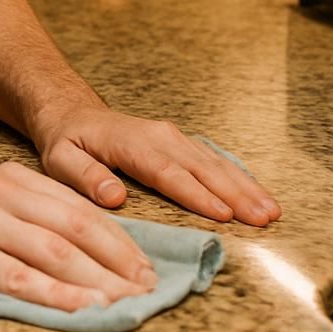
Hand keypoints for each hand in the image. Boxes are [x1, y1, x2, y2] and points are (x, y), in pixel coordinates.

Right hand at [0, 162, 158, 311]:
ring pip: (50, 253)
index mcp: (11, 178)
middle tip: (146, 288)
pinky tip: (79, 308)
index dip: (119, 239)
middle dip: (117, 261)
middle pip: (73, 228)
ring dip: (94, 281)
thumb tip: (96, 244)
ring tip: (123, 303)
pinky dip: (53, 295)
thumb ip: (34, 212)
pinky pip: (17, 279)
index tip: (146, 266)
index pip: (79, 208)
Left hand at [36, 105, 281, 226]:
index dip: (196, 194)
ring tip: (272, 211)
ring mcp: (174, 138)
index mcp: (131, 143)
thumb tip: (113, 197)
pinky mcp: (181, 143)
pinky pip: (214, 160)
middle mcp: (159, 137)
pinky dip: (238, 177)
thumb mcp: (60, 159)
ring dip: (245, 186)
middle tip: (264, 218)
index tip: (224, 215)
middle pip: (202, 167)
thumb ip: (85, 177)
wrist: (73, 113)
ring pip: (215, 163)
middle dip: (235, 193)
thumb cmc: (67, 141)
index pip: (167, 172)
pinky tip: (258, 194)